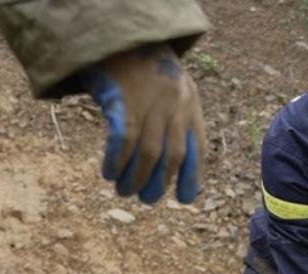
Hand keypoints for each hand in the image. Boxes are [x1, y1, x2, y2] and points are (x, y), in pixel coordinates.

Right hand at [81, 42, 205, 203]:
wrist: (128, 40)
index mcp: (191, 110)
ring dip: (136, 178)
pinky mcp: (125, 102)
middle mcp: (175, 110)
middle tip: (145, 198)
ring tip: (124, 191)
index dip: (193, 177)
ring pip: (149, 153)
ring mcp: (151, 106)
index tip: (186, 199)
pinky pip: (124, 139)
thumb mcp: (178, 93)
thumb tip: (173, 166)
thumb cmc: (152, 75)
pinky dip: (117, 160)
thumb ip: (181, 124)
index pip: (197, 150)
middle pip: (173, 156)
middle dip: (160, 183)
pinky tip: (110, 173)